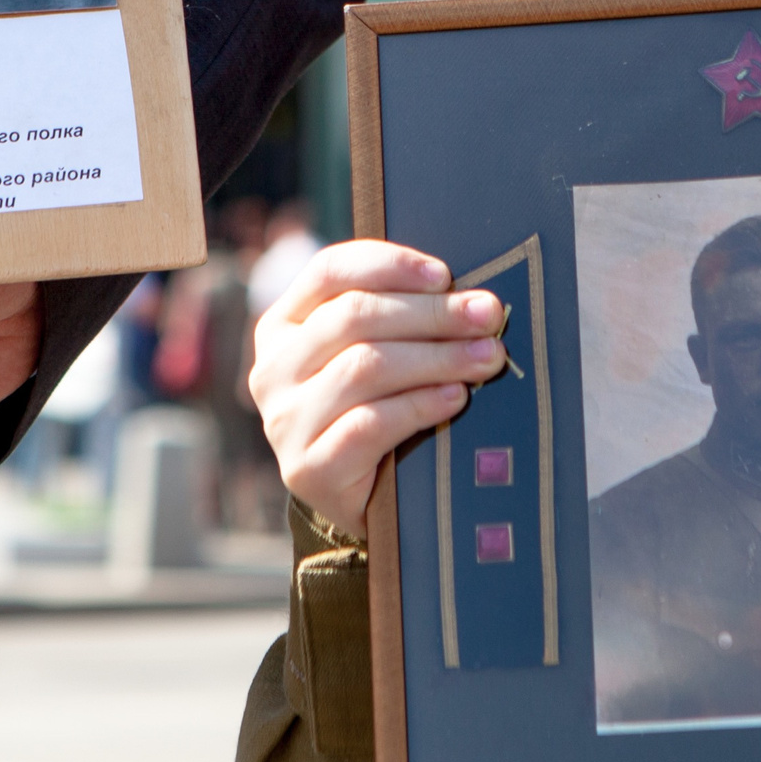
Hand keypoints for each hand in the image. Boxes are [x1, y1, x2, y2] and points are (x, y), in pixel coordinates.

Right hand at [249, 241, 507, 540]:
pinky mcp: (307, 468)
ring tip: (485, 358)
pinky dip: (419, 406)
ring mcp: (285, 420)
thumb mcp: (374, 352)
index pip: (330, 271)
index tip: (445, 275)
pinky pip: (369, 425)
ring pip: (364, 367)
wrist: (358, 497)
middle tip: (487, 315)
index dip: (390, 265)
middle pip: (353, 317)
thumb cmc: (376, 407)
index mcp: (284, 323)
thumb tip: (473, 298)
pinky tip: (455, 398)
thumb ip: (400, 317)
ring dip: (436, 358)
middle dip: (431, 313)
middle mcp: (274, 367)